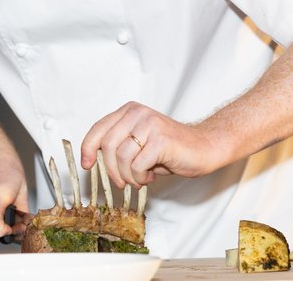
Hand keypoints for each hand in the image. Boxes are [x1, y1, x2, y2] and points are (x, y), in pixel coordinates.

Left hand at [80, 101, 214, 188]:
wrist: (205, 147)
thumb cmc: (171, 149)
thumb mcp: (139, 143)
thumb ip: (119, 145)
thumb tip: (93, 160)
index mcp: (129, 111)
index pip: (99, 129)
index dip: (87, 149)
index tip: (86, 165)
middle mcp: (137, 113)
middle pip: (107, 146)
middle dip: (111, 170)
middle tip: (123, 181)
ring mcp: (149, 125)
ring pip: (121, 158)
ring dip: (129, 176)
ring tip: (141, 178)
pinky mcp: (160, 140)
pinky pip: (137, 166)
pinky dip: (141, 177)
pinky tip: (152, 175)